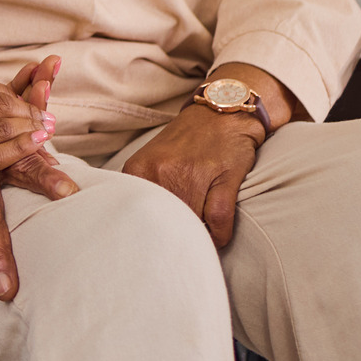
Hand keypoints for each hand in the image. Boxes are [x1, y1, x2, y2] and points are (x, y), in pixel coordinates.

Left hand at [120, 103, 262, 246]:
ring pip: (191, 225)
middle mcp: (162, 172)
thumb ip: (143, 192)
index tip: (152, 247)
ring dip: (197, 238)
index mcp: (140, 170)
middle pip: (164, 223)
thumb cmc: (186, 143)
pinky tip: (218, 235)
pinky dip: (219, 235)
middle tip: (178, 247)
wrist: (222, 112)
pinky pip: (219, 221)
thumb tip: (136, 232)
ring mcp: (193, 175)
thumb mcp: (150, 162)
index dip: (148, 235)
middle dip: (172, 239)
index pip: (137, 216)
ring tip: (199, 239)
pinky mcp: (224, 178)